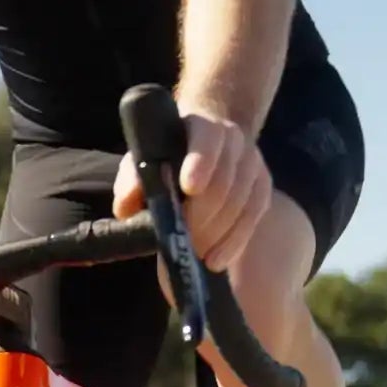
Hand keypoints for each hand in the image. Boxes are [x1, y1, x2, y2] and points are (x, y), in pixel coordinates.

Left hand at [112, 106, 271, 270]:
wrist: (209, 145)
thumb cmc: (169, 156)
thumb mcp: (145, 162)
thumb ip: (132, 182)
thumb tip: (124, 208)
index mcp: (202, 126)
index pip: (207, 139)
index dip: (201, 161)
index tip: (189, 188)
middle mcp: (232, 139)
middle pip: (224, 181)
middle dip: (203, 215)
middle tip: (184, 239)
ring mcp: (252, 161)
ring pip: (241, 202)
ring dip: (218, 233)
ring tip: (196, 254)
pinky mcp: (262, 184)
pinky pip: (254, 215)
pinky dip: (235, 241)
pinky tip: (217, 260)